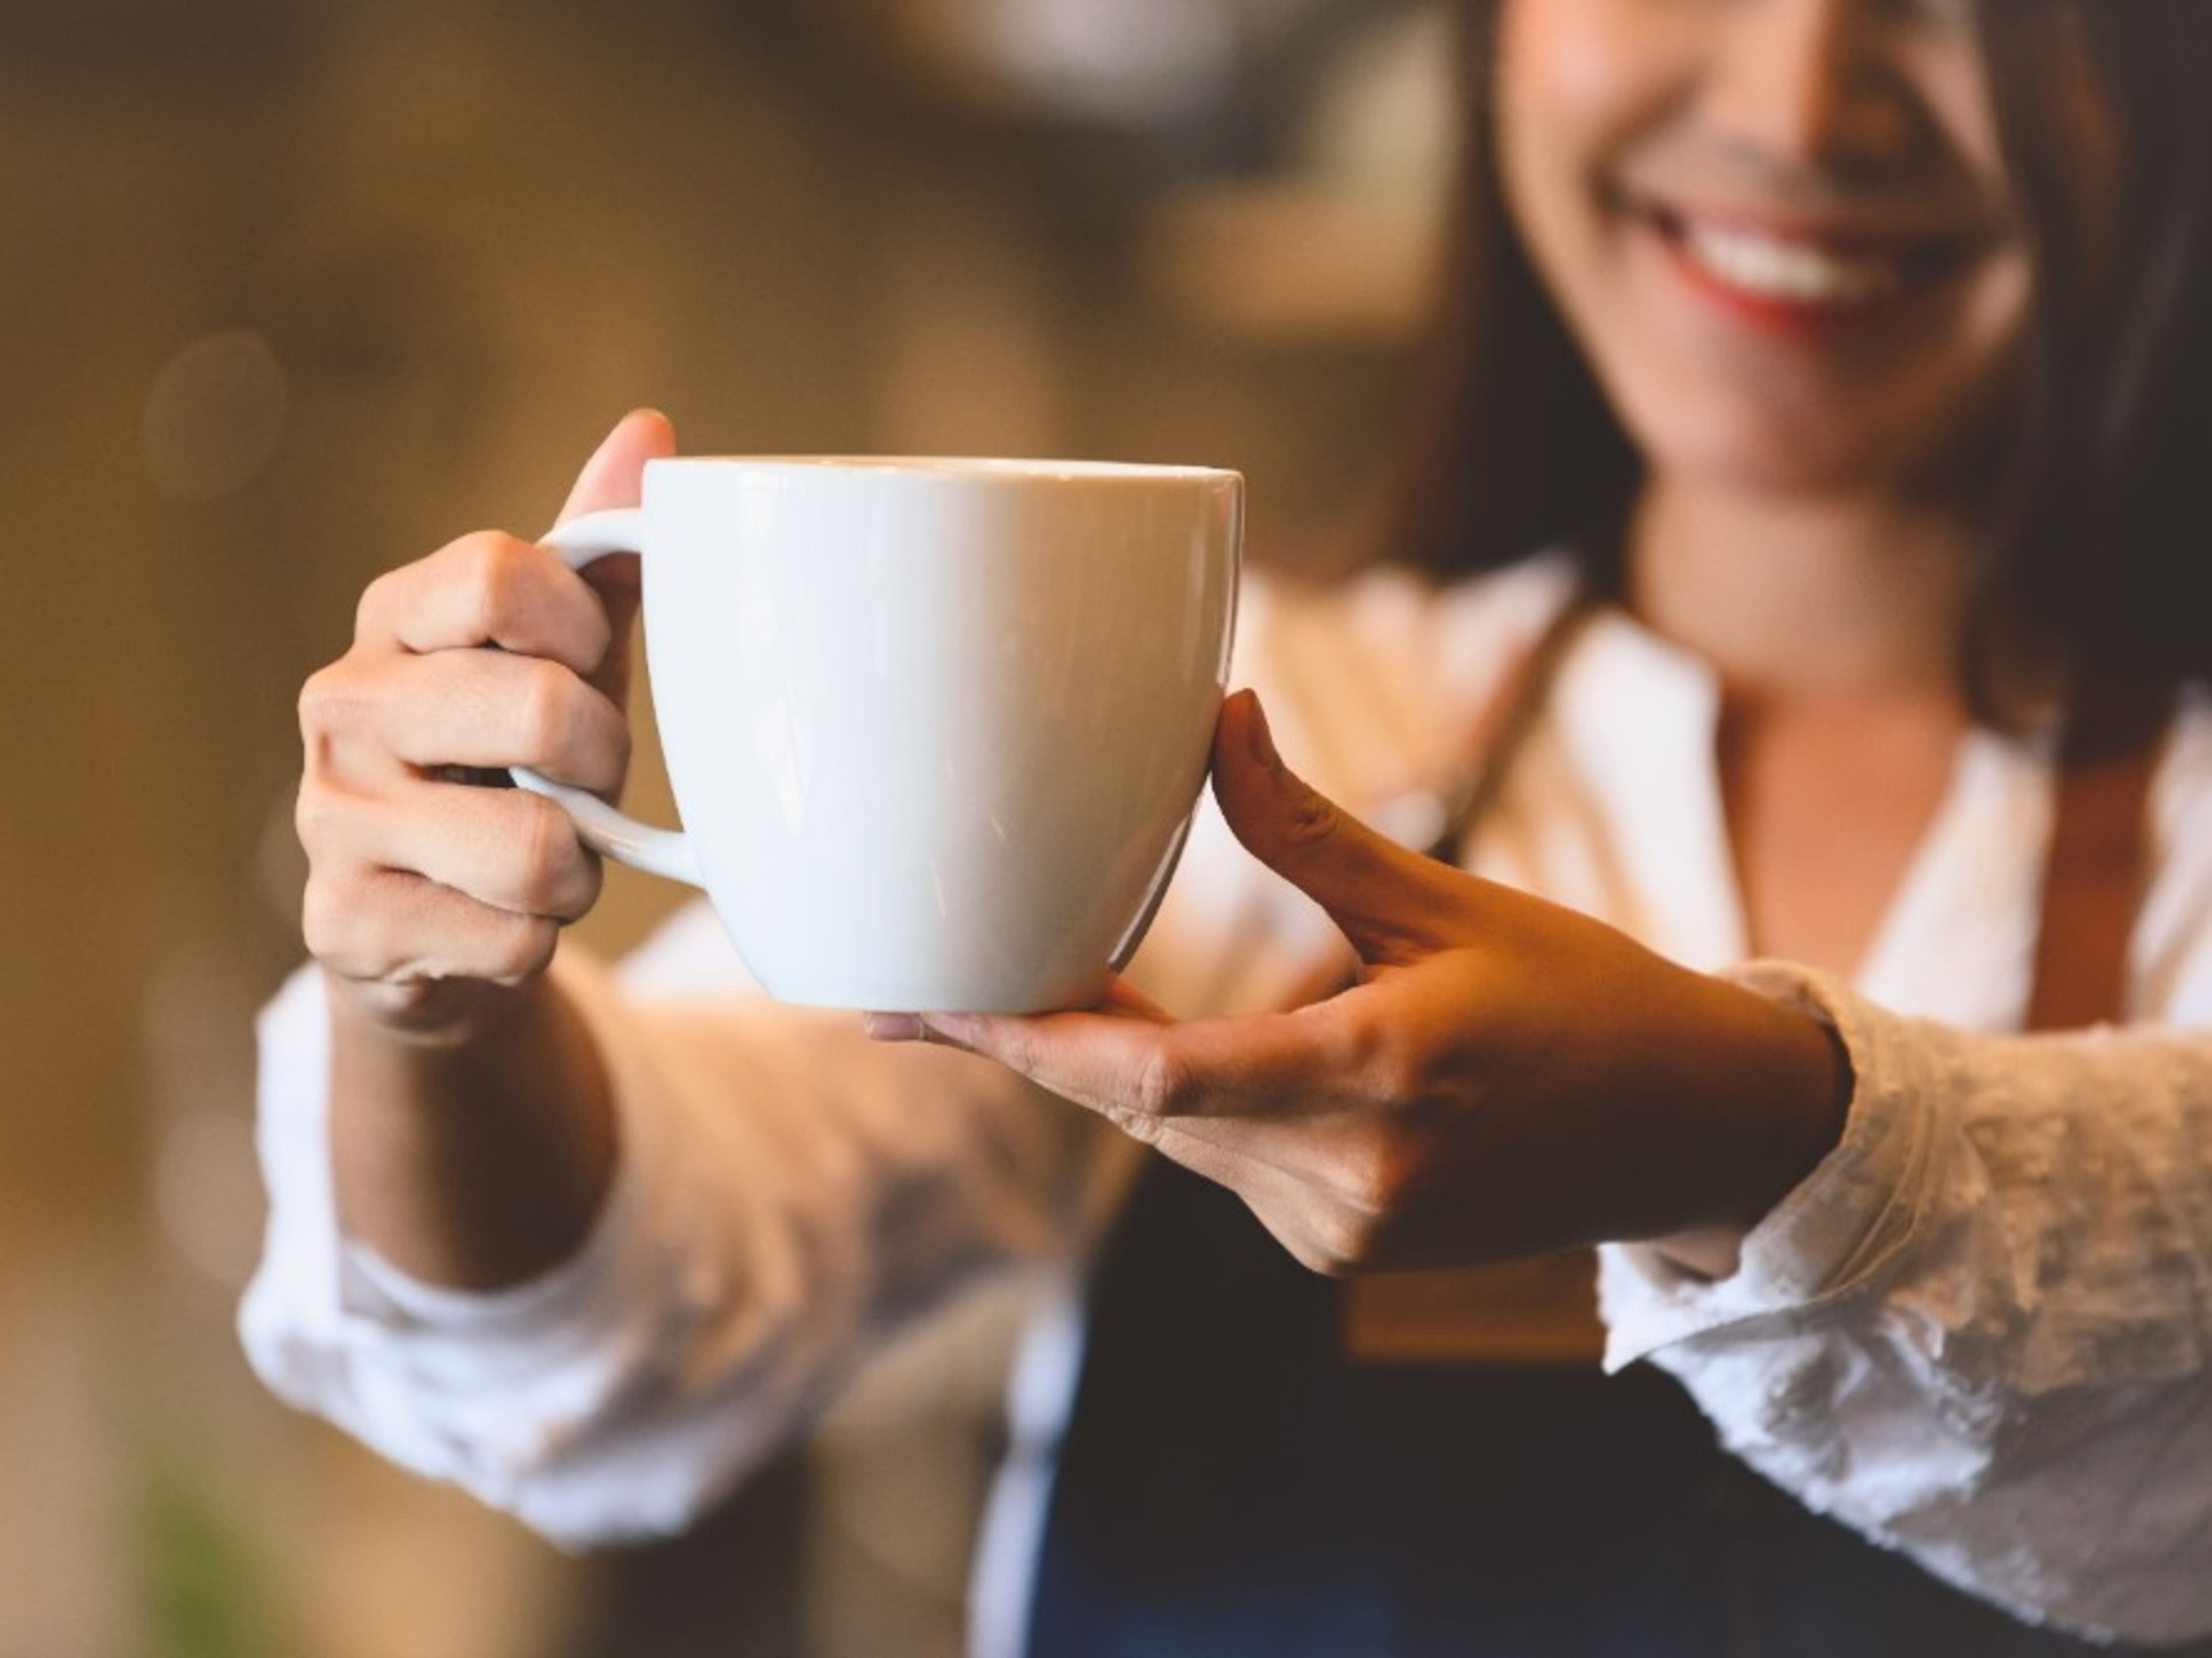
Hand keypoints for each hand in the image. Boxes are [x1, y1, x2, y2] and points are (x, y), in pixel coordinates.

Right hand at [296, 410, 674, 1042]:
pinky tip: (497, 922)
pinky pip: (509, 936)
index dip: (582, 624)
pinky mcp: (345, 926)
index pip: (496, 572)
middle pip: (539, 709)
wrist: (436, 932)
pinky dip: (535, 940)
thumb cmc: (518, 768)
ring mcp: (331, 819)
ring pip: (533, 845)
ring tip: (551, 861)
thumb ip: (602, 556)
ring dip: (578, 870)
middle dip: (605, 762)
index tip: (595, 664)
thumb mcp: (568, 658)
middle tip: (589, 783)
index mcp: (396, 620)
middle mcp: (344, 706)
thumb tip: (652, 432)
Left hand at [872, 691, 1848, 1277]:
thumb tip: (1217, 720)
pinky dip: (1184, 1101)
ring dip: (1113, 1068)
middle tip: (923, 985)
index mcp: (1376, 1081)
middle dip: (1038, 1044)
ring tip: (1030, 992)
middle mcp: (1348, 1182)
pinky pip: (1226, 1162)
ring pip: (1179, 1136)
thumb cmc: (1589, 1000)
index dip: (1026, 1042)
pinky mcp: (1345, 1249)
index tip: (920, 1007)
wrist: (1691, 1134)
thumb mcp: (1450, 903)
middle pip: (1144, 1107)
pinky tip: (1164, 1042)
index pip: (1158, 1079)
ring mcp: (1344, 1233)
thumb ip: (1308, 833)